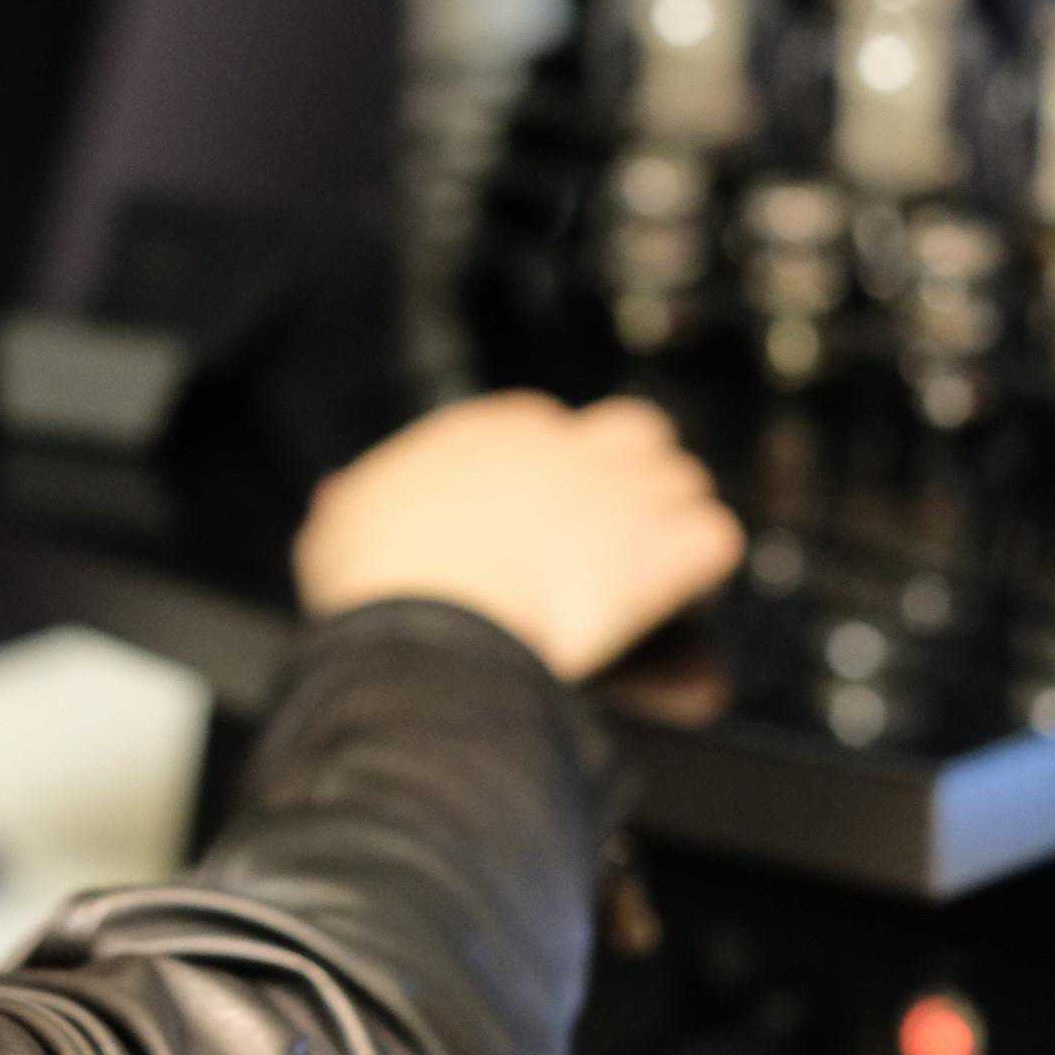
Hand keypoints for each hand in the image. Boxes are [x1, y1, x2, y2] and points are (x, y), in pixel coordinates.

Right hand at [292, 392, 744, 680]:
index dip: (550, 470)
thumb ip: (355, 502)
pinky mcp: (660, 550)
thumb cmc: (377, 583)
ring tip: (651, 564)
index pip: (544, 425)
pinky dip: (704, 564)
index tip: (538, 510)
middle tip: (615, 525)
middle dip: (632, 472)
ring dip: (671, 518)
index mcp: (488, 431)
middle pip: (633, 432)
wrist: (429, 628)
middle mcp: (563, 446)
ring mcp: (618, 493)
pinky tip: (682, 590)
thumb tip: (341, 497)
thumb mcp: (338, 525)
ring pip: (683, 479)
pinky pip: (716, 537)